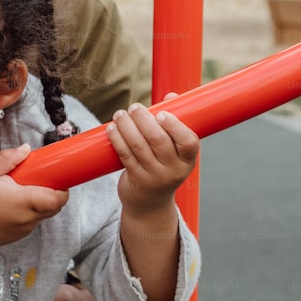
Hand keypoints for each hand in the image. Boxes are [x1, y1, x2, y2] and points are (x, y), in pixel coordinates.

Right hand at [0, 144, 68, 274]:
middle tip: (37, 179)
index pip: (57, 199)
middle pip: (54, 207)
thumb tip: (25, 149)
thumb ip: (8, 158)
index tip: (55, 176)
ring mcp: (24, 230)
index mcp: (23, 202)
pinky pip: (32, 222)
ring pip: (43, 214)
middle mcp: (27, 219)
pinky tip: (12, 204)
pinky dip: (29, 212)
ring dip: (40, 202)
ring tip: (20, 191)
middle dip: (52, 192)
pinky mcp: (18, 236)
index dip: (62, 188)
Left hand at [107, 95, 197, 215]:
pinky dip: (117, 139)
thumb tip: (172, 96)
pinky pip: (125, 155)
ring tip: (120, 114)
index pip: (189, 142)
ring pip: (138, 146)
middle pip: (158, 140)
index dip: (175, 126)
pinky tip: (111, 128)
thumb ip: (173, 124)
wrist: (150, 204)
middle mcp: (173, 170)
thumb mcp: (174, 151)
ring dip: (126, 126)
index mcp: (187, 160)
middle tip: (134, 107)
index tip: (161, 113)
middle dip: (143, 119)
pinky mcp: (136, 180)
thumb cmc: (163, 166)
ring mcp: (154, 177)